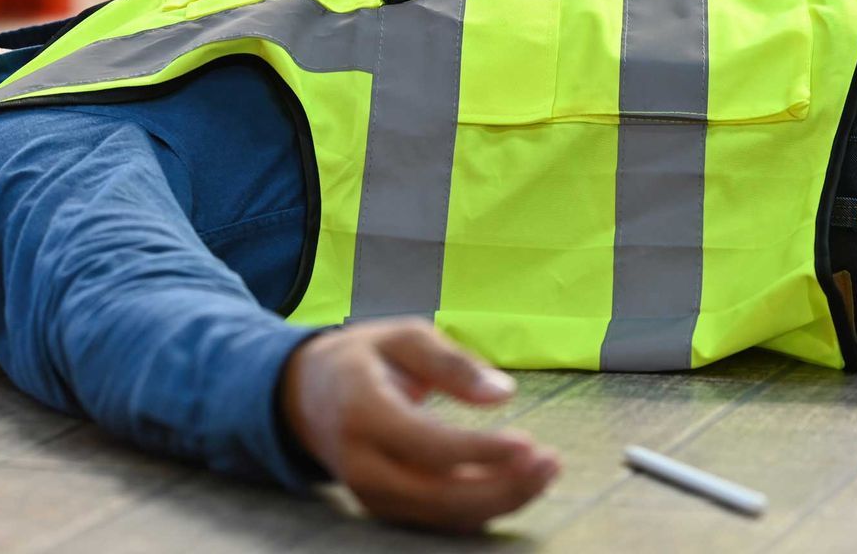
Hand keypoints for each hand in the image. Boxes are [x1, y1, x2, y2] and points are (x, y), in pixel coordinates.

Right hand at [281, 319, 559, 531]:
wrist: (306, 397)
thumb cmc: (363, 360)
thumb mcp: (402, 337)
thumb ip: (451, 362)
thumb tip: (502, 393)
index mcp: (361, 412)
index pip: (427, 446)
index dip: (481, 451)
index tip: (529, 443)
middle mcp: (362, 463)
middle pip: (439, 494)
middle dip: (502, 486)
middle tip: (549, 461)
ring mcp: (371, 493)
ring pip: (444, 515)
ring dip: (502, 500)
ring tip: (546, 470)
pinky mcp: (385, 509)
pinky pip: (440, 520)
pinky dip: (483, 507)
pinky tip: (518, 483)